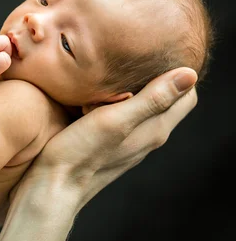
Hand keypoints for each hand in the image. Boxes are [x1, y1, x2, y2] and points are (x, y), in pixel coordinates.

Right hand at [11, 67, 197, 210]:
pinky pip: (119, 116)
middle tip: (130, 59)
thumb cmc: (80, 152)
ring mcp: (127, 143)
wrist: (51, 187)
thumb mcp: (115, 120)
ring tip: (108, 73)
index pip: (186, 96)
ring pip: (139, 107)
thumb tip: (189, 74)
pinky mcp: (107, 145)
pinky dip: (111, 102)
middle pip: (164, 100)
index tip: (156, 54)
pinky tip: (91, 95)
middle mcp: (145, 138)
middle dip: (152, 77)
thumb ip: (151, 99)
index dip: (177, 72)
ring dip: (129, 89)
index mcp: (154, 130)